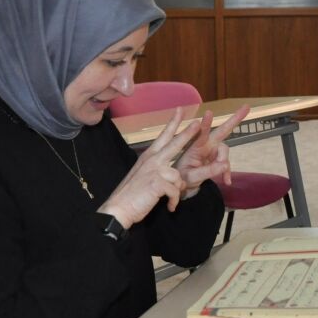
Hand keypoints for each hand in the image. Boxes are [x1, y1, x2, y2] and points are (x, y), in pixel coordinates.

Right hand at [98, 108, 201, 227]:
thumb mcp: (143, 175)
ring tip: (169, 200)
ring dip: (177, 191)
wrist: (119, 208)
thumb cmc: (131, 194)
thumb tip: (171, 173)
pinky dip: (174, 201)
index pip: (163, 136)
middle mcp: (152, 160)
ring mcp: (155, 170)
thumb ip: (156, 169)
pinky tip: (169, 206)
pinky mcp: (158, 182)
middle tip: (198, 123)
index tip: (180, 109)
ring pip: (179, 177)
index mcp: (149, 156)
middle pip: (175, 143)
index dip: (173, 122)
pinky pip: (176, 190)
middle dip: (188, 133)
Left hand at [173, 104, 250, 194]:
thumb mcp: (192, 177)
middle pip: (222, 131)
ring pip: (225, 151)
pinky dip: (227, 171)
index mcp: (195, 147)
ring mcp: (212, 151)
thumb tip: (225, 165)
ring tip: (222, 176)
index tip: (208, 113)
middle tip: (246, 107)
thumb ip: (208, 171)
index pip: (201, 133)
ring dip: (225, 161)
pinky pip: (226, 163)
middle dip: (234, 119)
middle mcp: (205, 145)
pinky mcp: (216, 158)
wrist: (182, 186)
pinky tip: (226, 181)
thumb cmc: (182, 178)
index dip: (205, 124)